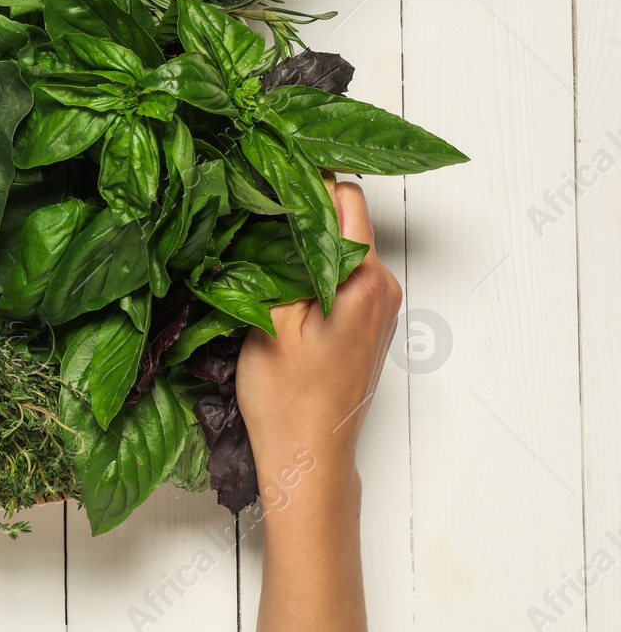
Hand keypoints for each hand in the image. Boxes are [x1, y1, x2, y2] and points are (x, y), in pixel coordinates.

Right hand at [237, 177, 402, 482]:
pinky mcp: (366, 323)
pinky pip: (340, 273)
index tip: (265, 174)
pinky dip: (310, 266)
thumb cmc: (287, 396)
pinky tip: (275, 279)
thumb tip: (276, 205)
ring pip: (338, 246)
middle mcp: (382, 286)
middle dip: (299, 208)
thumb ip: (280, 255)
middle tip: (249, 209)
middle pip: (343, 218)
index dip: (305, 178)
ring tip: (255, 246)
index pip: (344, 196)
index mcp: (364, 278)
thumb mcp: (271, 315)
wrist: (308, 457)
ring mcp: (378, 306)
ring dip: (302, 240)